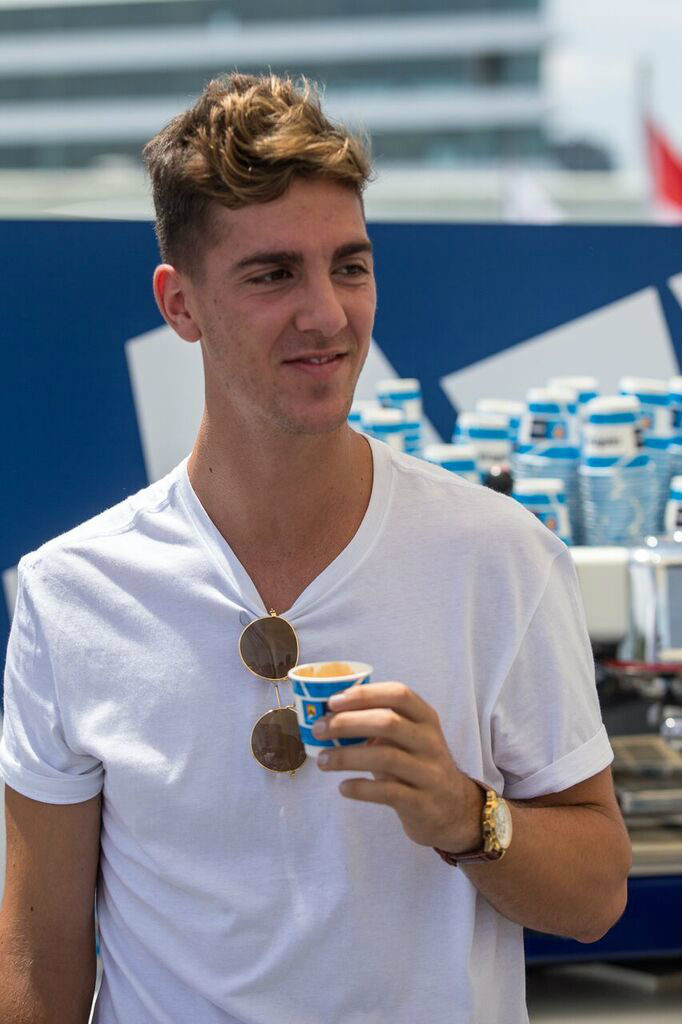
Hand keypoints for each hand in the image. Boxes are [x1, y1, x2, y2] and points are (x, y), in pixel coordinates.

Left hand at [311, 682, 483, 852]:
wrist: (453, 809)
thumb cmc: (417, 765)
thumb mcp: (408, 738)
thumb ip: (379, 723)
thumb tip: (329, 714)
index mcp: (425, 718)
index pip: (399, 694)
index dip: (364, 695)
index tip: (333, 701)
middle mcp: (430, 741)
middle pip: (388, 722)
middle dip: (347, 723)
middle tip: (318, 729)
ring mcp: (429, 772)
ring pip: (385, 757)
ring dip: (346, 757)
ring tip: (322, 761)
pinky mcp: (422, 802)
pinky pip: (387, 792)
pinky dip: (360, 788)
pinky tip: (343, 788)